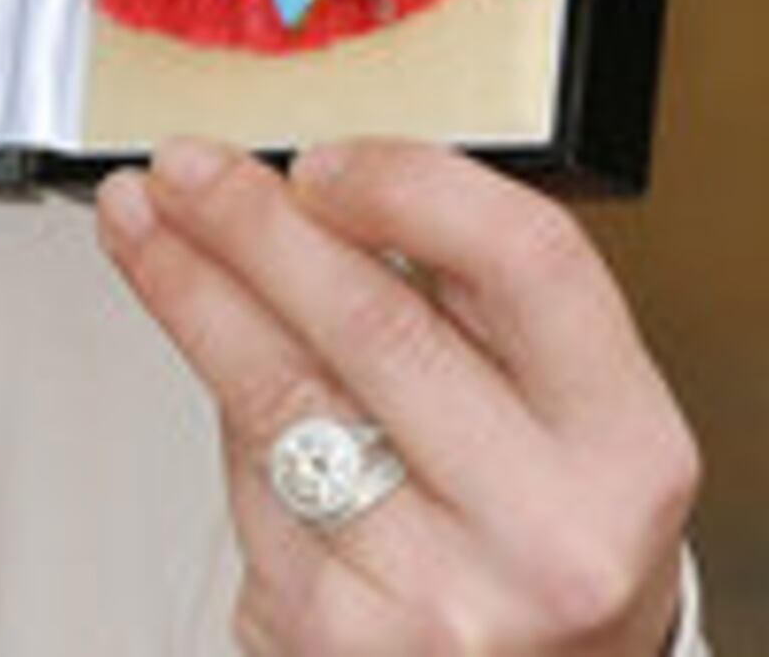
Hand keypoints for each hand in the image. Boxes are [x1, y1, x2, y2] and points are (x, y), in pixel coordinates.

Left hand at [96, 136, 697, 656]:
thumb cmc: (541, 538)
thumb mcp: (565, 422)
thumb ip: (470, 309)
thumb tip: (306, 195)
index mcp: (626, 451)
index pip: (526, 263)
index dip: (408, 185)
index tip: (320, 159)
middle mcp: (547, 534)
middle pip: (374, 322)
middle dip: (254, 224)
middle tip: (185, 167)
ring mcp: (437, 596)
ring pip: (281, 396)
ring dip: (188, 289)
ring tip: (142, 224)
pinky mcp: (334, 633)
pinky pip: (250, 482)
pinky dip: (224, 412)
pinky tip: (212, 364)